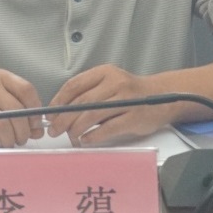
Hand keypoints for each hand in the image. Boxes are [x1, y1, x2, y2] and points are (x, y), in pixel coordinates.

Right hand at [0, 69, 43, 147]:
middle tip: (22, 139)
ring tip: (8, 144)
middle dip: (23, 130)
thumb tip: (37, 129)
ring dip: (9, 139)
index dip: (35, 110)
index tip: (36, 125)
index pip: (26, 90)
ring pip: (2, 122)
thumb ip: (16, 107)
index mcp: (0, 77)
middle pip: (15, 110)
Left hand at [47, 66, 169, 144]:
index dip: (59, 101)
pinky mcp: (134, 117)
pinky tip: (86, 140)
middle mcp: (115, 83)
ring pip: (93, 114)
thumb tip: (60, 110)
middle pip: (82, 102)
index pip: (75, 85)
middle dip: (64, 118)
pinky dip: (94, 135)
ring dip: (76, 128)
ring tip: (70, 136)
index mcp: (105, 72)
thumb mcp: (109, 83)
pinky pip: (108, 128)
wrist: (162, 97)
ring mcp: (126, 100)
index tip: (50, 114)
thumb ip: (89, 92)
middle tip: (55, 130)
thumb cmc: (131, 92)